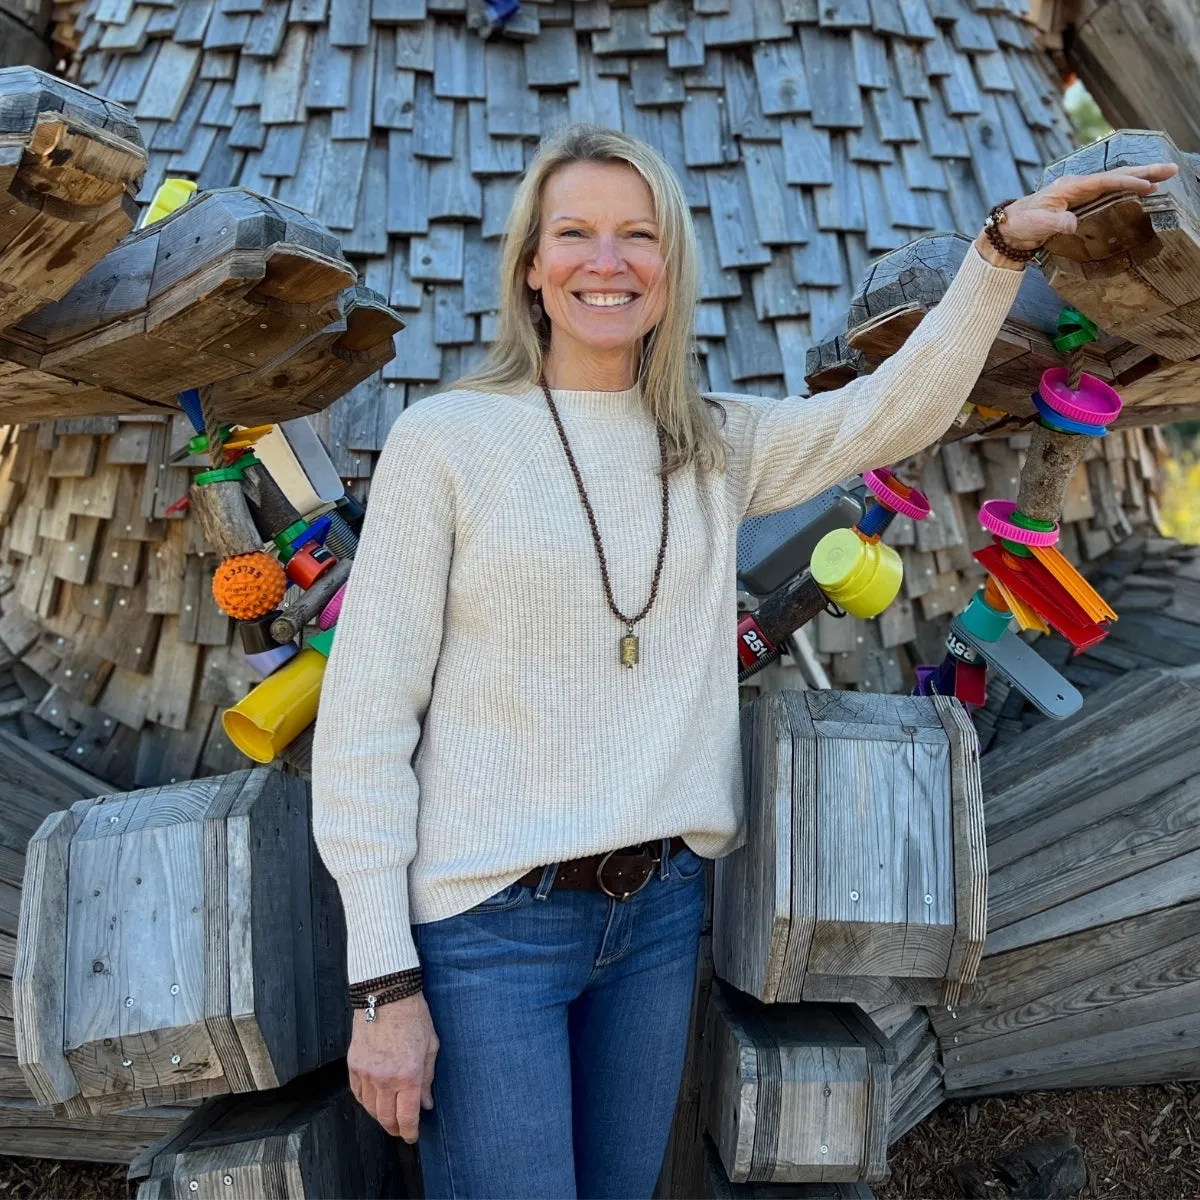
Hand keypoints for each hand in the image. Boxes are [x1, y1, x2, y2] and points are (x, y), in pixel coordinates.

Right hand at [347, 991, 438, 1142]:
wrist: (386, 995)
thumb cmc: (413, 1016)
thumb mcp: (431, 1046)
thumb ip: (428, 1078)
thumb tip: (426, 1103)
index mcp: (408, 1076)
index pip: (407, 1117)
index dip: (410, 1132)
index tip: (413, 1136)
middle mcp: (385, 1079)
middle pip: (386, 1118)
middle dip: (395, 1128)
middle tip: (402, 1129)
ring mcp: (367, 1074)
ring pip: (370, 1109)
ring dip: (380, 1116)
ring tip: (389, 1114)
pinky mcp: (353, 1065)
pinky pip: (358, 1094)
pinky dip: (366, 1102)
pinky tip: (374, 1100)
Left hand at [974, 162, 1179, 267]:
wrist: (1009, 227)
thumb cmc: (1021, 223)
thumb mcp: (1036, 224)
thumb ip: (1054, 223)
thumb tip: (1071, 223)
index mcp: (1070, 187)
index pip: (1106, 181)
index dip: (1128, 183)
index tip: (1148, 186)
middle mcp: (1078, 185)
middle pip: (1117, 175)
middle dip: (1144, 172)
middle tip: (1171, 169)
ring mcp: (1081, 191)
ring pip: (1116, 180)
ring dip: (1141, 177)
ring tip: (1165, 176)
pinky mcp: (1081, 200)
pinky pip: (1110, 190)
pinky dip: (1128, 187)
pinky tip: (1142, 189)